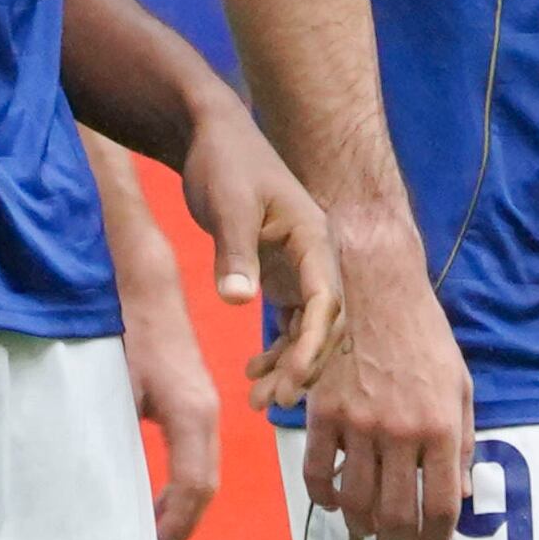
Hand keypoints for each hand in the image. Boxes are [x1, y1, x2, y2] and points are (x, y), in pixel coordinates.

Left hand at [103, 193, 221, 539]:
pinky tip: (155, 496)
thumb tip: (104, 485)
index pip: (196, 488)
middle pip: (205, 485)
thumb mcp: (111, 383)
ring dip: (182, 505)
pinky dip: (181, 482)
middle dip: (181, 524)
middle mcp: (208, 413)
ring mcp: (205, 404)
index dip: (175, 526)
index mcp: (193, 413)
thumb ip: (113, 432)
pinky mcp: (194, 398)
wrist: (140, 277)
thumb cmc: (120, 326)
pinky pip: (195, 452)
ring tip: (151, 535)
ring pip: (204, 469)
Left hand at [173, 101, 341, 418]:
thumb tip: (237, 301)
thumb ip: (233, 252)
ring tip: (260, 401)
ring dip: (290, 365)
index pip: (327, 302)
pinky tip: (254, 372)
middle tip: (274, 402)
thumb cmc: (224, 162)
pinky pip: (291, 322)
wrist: (211, 137)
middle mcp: (317, 257)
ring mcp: (301, 267)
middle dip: (304, 366)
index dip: (312, 346)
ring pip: (308, 329)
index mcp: (316, 239)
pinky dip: (277, 349)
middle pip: (325, 324)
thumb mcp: (227, 205)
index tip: (291, 380)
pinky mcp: (281, 272)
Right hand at [296, 221, 472, 539]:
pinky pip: (317, 470)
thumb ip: (462, 443)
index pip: (441, 506)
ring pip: (354, 500)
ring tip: (367, 526)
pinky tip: (332, 499)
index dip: (436, 537)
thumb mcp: (459, 387)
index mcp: (441, 427)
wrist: (375, 291)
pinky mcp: (322, 411)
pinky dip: (323, 495)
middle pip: (396, 513)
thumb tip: (458, 495)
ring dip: (361, 524)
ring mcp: (358, 423)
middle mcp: (401, 431)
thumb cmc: (425, 338)